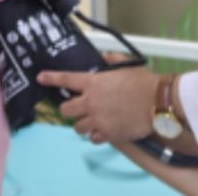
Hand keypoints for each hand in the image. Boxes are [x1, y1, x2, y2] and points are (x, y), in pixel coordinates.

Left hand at [37, 63, 158, 143]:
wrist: (157, 102)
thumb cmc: (143, 80)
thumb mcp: (126, 65)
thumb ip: (110, 61)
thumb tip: (102, 59)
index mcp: (93, 82)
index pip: (66, 79)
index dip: (51, 78)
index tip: (40, 78)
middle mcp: (90, 102)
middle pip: (66, 110)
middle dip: (70, 109)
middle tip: (79, 108)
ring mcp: (97, 120)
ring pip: (77, 128)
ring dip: (83, 124)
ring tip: (93, 121)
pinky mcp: (107, 135)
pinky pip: (93, 139)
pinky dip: (96, 135)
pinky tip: (104, 130)